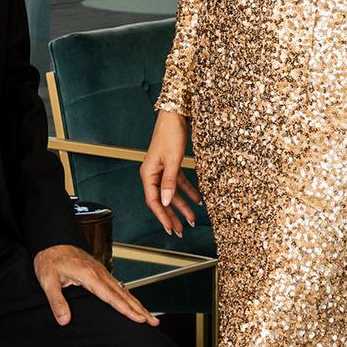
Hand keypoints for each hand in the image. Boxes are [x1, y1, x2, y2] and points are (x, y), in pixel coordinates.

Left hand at [33, 243, 159, 327]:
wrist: (52, 241)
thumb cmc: (49, 259)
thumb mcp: (48, 280)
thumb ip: (57, 301)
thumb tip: (64, 320)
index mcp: (89, 275)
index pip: (112, 296)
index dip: (126, 309)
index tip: (139, 319)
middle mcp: (99, 273)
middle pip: (124, 294)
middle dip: (140, 309)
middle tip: (153, 322)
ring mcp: (101, 272)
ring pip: (124, 290)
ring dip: (138, 304)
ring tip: (150, 317)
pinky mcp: (100, 272)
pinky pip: (118, 286)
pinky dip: (129, 297)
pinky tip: (134, 304)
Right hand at [140, 110, 202, 237]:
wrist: (175, 116)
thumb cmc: (171, 134)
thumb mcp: (173, 160)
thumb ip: (170, 182)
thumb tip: (167, 202)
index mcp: (149, 173)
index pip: (154, 201)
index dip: (162, 216)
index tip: (170, 228)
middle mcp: (153, 173)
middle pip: (163, 200)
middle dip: (172, 216)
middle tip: (179, 230)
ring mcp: (162, 170)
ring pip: (172, 193)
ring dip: (181, 206)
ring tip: (191, 219)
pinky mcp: (171, 165)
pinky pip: (179, 183)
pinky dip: (187, 191)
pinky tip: (197, 200)